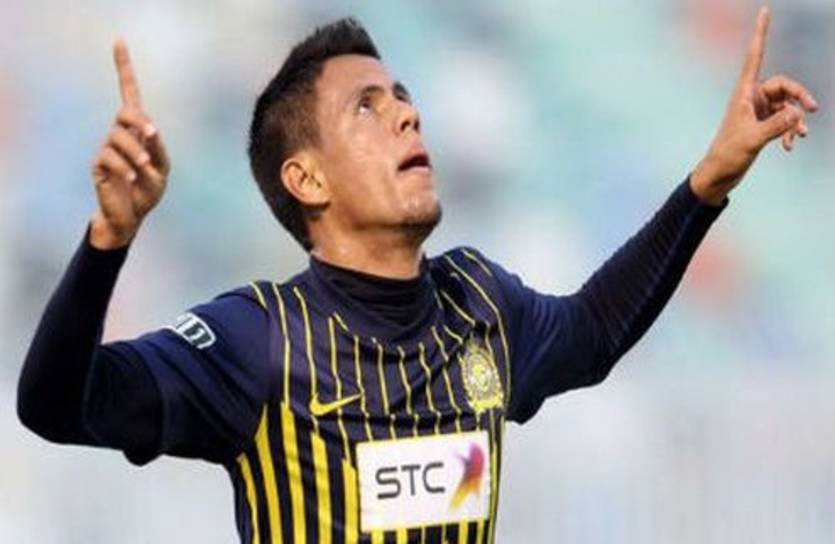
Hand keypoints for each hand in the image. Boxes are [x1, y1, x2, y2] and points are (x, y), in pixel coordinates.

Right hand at [89, 38, 169, 248]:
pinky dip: (125, 165)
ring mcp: (108, 147)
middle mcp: (121, 133)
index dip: (124, 69)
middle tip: (152, 135)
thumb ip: (158, 149)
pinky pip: (109, 156)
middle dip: (139, 121)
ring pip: (118, 136)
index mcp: (138, 130)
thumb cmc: (148, 190)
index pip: (130, 94)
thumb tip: (149, 130)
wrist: (131, 216)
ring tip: (144, 168)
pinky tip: (131, 176)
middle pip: (126, 111)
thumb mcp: (163, 169)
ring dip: (136, 151)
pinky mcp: (99, 163)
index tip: (118, 41)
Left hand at [690, 7, 818, 205]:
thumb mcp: (752, 140)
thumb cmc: (727, 155)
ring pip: (788, 104)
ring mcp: (757, 111)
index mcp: (743, 93)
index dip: (760, 33)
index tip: (765, 10)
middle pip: (784, 85)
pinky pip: (785, 120)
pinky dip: (790, 130)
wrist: (718, 175)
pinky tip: (790, 146)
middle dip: (800, 95)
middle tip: (813, 109)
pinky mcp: (762, 124)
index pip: (755, 56)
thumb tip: (798, 114)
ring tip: (800, 136)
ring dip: (796, 119)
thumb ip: (776, 126)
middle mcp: (751, 98)